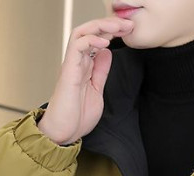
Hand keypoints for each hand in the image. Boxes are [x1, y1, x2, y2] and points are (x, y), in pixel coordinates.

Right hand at [37, 14, 134, 145]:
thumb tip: (107, 53)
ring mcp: (72, 64)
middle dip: (110, 24)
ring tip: (117, 27)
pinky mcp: (68, 70)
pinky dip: (91, 40)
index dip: (113, 32)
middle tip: (128, 24)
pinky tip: (105, 42)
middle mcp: (77, 62)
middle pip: (91, 31)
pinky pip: (77, 46)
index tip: (129, 31)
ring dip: (101, 26)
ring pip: (82, 32)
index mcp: (84, 66)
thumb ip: (101, 71)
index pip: (97, 39)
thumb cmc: (77, 117)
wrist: (64, 133)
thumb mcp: (97, 90)